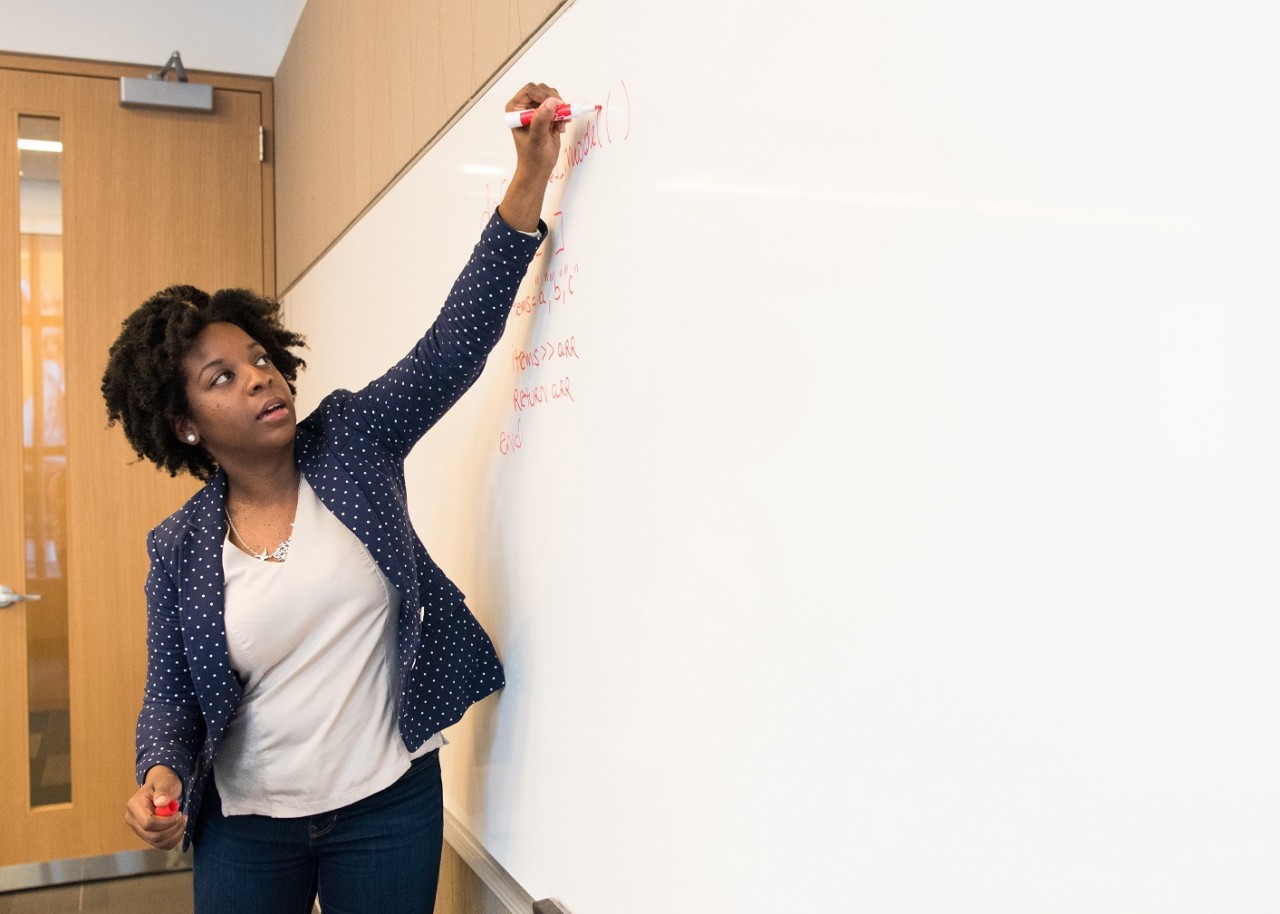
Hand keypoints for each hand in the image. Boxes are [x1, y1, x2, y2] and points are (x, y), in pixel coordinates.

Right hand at [124, 765, 185, 849]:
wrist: (162, 786)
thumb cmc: (164, 782)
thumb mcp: (166, 782)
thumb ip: (163, 791)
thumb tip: (161, 802)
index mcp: (134, 805)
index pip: (148, 823)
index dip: (166, 822)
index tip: (178, 813)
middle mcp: (132, 820)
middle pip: (152, 835)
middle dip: (172, 828)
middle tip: (182, 817)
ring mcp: (138, 829)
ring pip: (157, 842)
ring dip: (174, 834)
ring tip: (182, 821)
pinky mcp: (147, 835)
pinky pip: (161, 845)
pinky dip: (174, 839)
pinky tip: (179, 828)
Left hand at [499, 82, 565, 231]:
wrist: (538, 169)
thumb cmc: (532, 157)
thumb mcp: (536, 138)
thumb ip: (541, 119)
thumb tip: (551, 102)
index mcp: (516, 109)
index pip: (530, 90)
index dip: (543, 95)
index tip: (554, 106)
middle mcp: (525, 107)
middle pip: (542, 91)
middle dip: (554, 101)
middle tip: (561, 115)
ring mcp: (537, 111)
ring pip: (552, 97)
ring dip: (560, 109)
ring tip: (560, 125)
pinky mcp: (547, 116)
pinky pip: (559, 108)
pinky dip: (564, 115)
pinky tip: (561, 127)